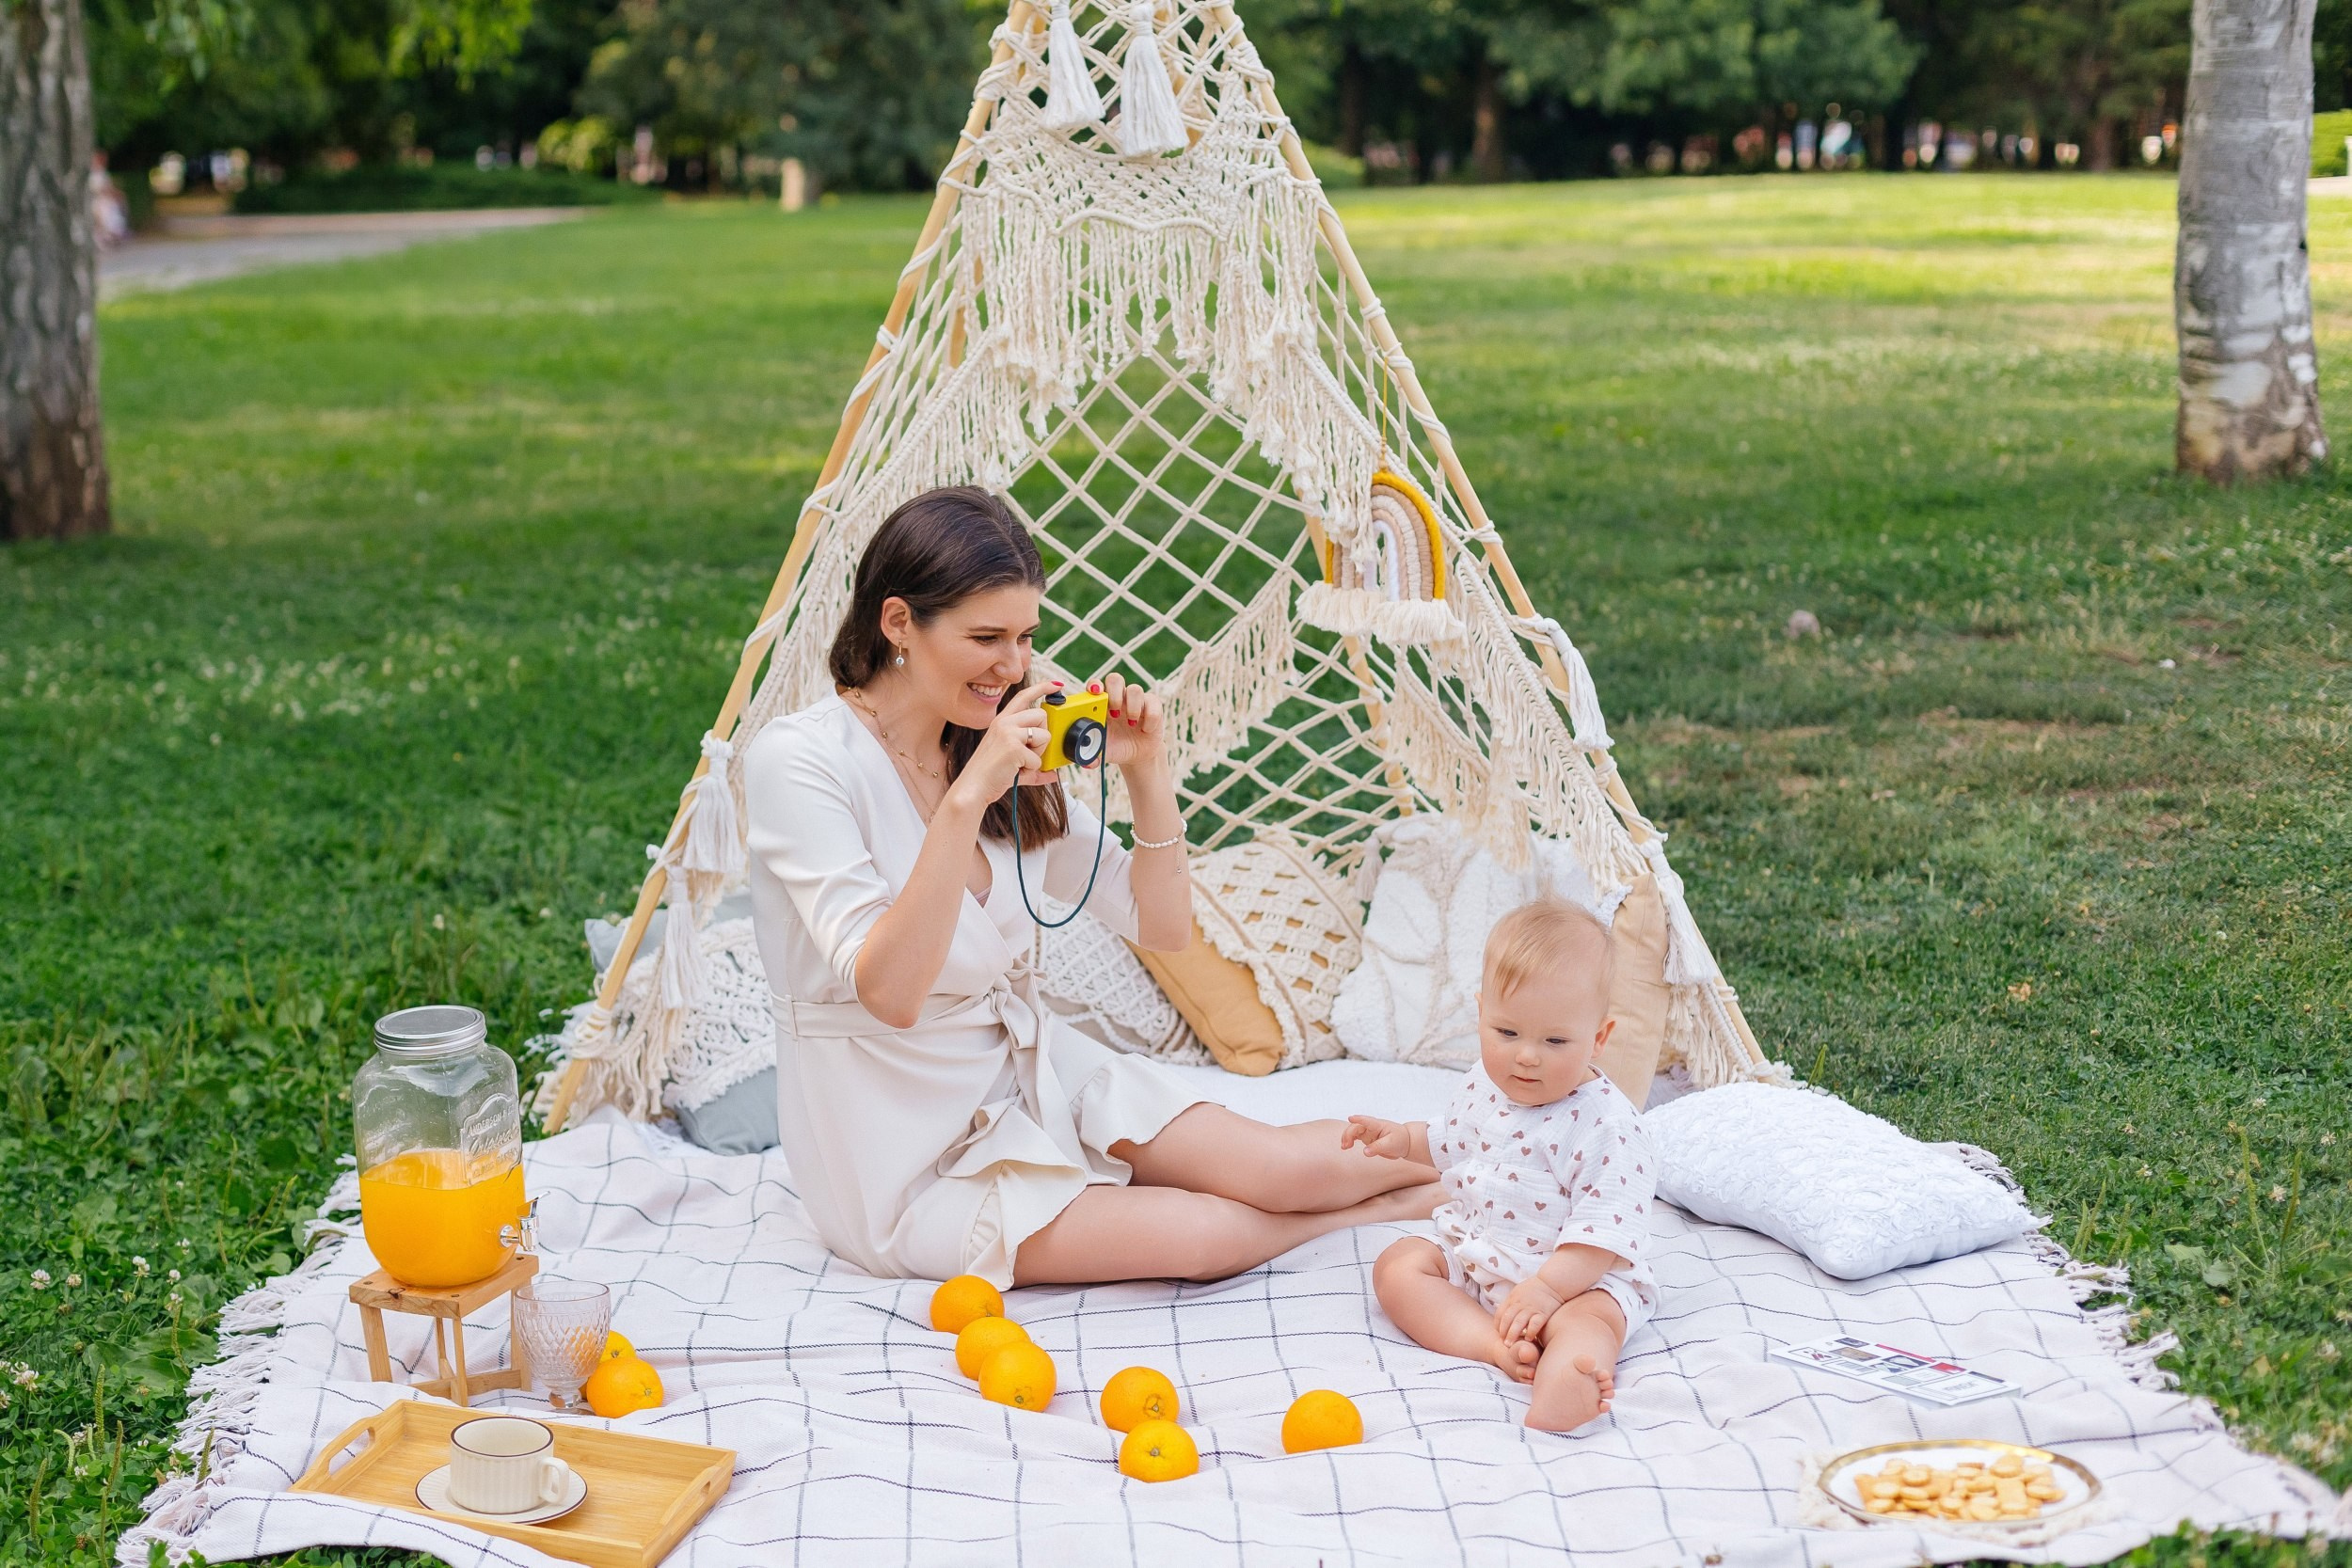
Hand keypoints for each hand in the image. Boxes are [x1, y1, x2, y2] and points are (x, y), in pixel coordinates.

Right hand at [951, 684, 1051, 806]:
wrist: (973, 788)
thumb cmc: (991, 776)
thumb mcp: (1013, 763)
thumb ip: (1033, 764)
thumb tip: (1054, 774)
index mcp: (1002, 721)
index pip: (1023, 696)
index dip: (1041, 688)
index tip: (1056, 685)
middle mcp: (1004, 722)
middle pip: (1042, 715)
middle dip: (1042, 737)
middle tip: (1029, 754)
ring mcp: (1008, 732)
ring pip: (1044, 735)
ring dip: (1038, 754)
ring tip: (1021, 764)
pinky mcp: (1013, 747)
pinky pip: (1038, 759)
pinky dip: (1031, 770)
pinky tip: (1016, 771)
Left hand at [1098, 672, 1166, 772]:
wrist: (1137, 755)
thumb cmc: (1116, 747)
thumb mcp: (1103, 751)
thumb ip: (1092, 753)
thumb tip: (1086, 762)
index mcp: (1101, 705)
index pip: (1095, 685)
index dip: (1094, 685)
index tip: (1095, 692)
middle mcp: (1118, 698)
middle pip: (1115, 679)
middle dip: (1114, 693)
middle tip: (1114, 713)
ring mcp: (1135, 700)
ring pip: (1135, 689)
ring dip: (1132, 707)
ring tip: (1130, 724)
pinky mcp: (1152, 705)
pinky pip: (1152, 702)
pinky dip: (1150, 718)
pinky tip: (1145, 730)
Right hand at [1341, 1115, 1413, 1160]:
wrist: (1405, 1142)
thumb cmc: (1400, 1140)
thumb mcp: (1391, 1144)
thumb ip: (1377, 1148)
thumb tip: (1365, 1152)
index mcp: (1379, 1125)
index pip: (1368, 1121)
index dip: (1359, 1119)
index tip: (1350, 1118)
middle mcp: (1371, 1127)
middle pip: (1356, 1127)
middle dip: (1349, 1134)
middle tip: (1346, 1145)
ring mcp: (1368, 1132)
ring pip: (1353, 1131)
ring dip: (1347, 1137)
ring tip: (1344, 1147)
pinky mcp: (1367, 1138)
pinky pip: (1355, 1137)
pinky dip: (1349, 1140)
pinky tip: (1346, 1146)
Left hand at [1494, 1276, 1564, 1344]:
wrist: (1553, 1282)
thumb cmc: (1537, 1288)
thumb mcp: (1519, 1291)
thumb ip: (1512, 1302)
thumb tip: (1506, 1314)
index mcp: (1513, 1298)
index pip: (1500, 1313)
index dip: (1498, 1325)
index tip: (1499, 1333)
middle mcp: (1520, 1303)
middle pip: (1507, 1319)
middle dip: (1503, 1332)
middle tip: (1504, 1343)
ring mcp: (1531, 1308)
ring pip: (1518, 1323)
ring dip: (1513, 1334)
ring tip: (1511, 1344)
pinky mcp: (1543, 1313)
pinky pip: (1534, 1324)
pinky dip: (1530, 1332)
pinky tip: (1528, 1339)